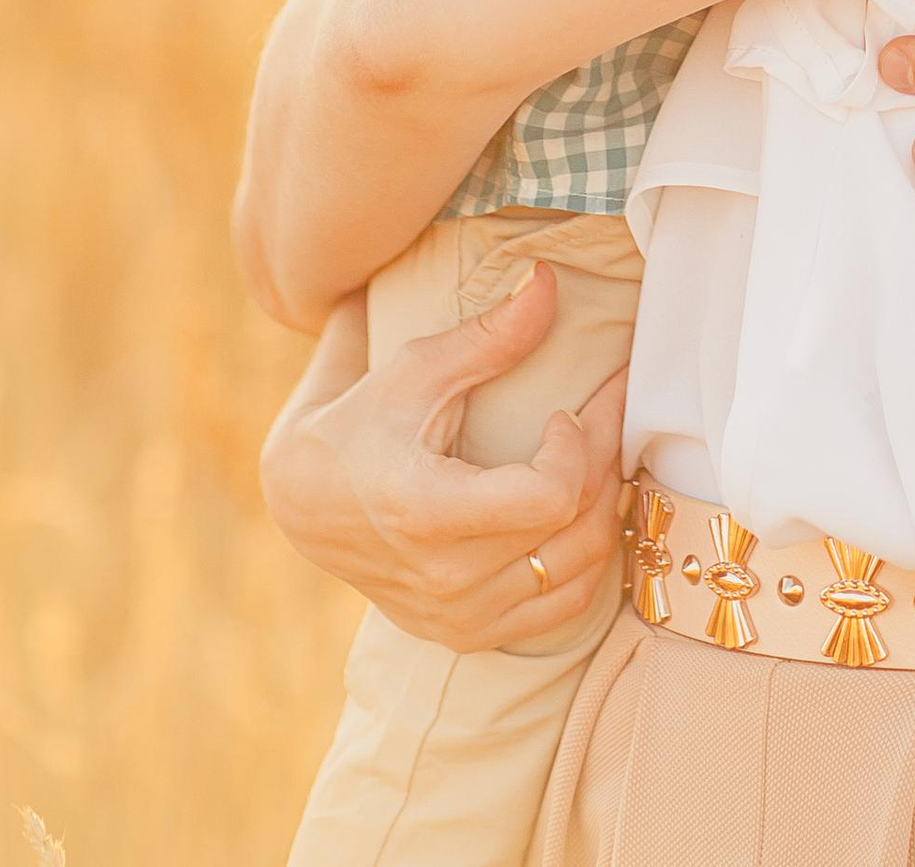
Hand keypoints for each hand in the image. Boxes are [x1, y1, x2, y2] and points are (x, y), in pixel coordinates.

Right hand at [259, 272, 627, 651]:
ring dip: (605, 504)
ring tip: (599, 452)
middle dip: (605, 456)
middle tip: (610, 407)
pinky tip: (583, 509)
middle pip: (575, 526)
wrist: (304, 504)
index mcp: (426, 512)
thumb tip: (547, 280)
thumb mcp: (414, 369)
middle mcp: (445, 580)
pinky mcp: (467, 634)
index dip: (579, 446)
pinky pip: (561, 608)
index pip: (549, 497)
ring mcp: (458, 616)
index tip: (567, 410)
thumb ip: (488, 334)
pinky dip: (587, 558)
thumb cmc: (360, 422)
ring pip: (580, 569)